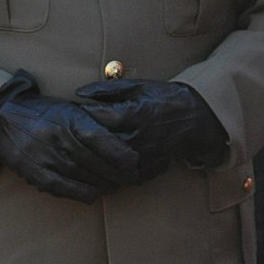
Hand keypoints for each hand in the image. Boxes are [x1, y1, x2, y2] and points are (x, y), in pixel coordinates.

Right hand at [0, 71, 142, 201]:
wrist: (2, 117)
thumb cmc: (44, 112)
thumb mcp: (70, 108)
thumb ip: (94, 122)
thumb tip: (122, 142)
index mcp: (69, 117)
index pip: (101, 138)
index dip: (121, 153)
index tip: (135, 161)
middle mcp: (58, 137)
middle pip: (95, 161)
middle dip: (118, 172)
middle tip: (132, 177)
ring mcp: (46, 157)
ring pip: (84, 177)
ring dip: (104, 184)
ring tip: (117, 185)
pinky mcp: (36, 173)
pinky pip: (66, 188)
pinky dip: (84, 192)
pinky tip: (95, 193)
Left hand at [75, 78, 227, 179]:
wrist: (193, 118)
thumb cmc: (162, 98)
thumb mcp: (137, 86)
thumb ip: (107, 89)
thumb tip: (78, 93)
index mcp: (139, 114)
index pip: (101, 118)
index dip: (84, 115)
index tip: (73, 113)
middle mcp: (142, 137)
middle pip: (103, 144)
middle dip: (84, 140)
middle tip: (70, 135)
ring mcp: (146, 156)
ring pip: (110, 164)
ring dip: (93, 159)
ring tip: (80, 152)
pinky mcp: (149, 170)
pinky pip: (122, 176)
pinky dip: (108, 172)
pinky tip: (98, 166)